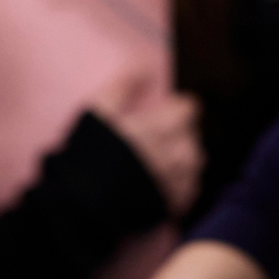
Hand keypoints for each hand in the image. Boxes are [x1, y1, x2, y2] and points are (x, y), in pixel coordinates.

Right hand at [92, 76, 203, 216]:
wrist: (86, 208)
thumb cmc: (90, 156)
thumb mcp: (98, 113)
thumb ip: (123, 87)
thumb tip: (143, 70)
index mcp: (166, 126)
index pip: (190, 107)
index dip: (174, 109)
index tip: (159, 115)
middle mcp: (182, 152)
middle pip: (191, 135)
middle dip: (176, 135)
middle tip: (150, 142)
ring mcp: (182, 181)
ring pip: (192, 162)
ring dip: (179, 160)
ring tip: (154, 164)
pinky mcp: (178, 204)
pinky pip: (188, 188)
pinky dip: (177, 184)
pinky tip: (156, 184)